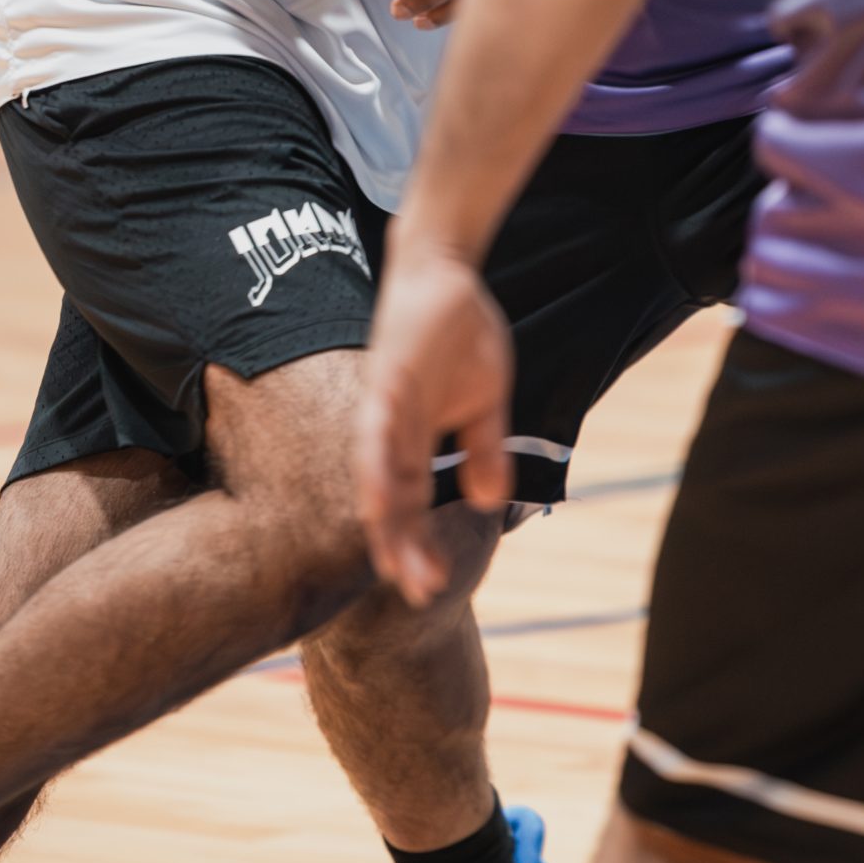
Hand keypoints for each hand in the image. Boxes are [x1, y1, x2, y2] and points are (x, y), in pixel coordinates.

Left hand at [355, 239, 514, 604]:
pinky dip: (378, 463)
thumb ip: (482, 448)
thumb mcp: (484, 400)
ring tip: (393, 562)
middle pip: (390, 500)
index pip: (411, 503)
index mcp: (411, 439)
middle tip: (416, 592)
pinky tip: (378, 496)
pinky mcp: (387, 378)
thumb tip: (486, 501)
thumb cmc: (459, 332)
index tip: (426, 586)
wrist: (444, 270)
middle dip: (401, 547)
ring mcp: (384, 405)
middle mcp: (388, 430)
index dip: (415, 543)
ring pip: (378, 473)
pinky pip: (378, 428)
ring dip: (388, 518)